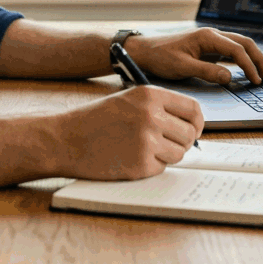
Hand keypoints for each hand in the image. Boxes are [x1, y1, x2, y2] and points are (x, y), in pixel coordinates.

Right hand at [50, 86, 203, 180]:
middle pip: (190, 134)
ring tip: (142, 149)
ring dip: (166, 155)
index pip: (193, 109)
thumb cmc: (95, 120)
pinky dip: (150, 167)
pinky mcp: (140, 164)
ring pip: (179, 153)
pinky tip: (129, 157)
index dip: (196, 122)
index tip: (193, 130)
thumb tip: (190, 123)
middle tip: (165, 144)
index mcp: (150, 95)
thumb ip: (158, 107)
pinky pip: (161, 168)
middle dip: (182, 142)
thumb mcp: (128, 100)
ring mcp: (147, 141)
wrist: (65, 139)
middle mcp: (152, 115)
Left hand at [125, 28, 262, 86]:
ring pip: (240, 46)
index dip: (249, 66)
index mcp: (207, 37)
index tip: (256, 81)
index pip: (237, 49)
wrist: (145, 52)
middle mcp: (212, 36)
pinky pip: (232, 52)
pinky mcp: (209, 49)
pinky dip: (243, 61)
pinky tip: (248, 72)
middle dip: (259, 60)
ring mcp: (211, 42)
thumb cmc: (160, 57)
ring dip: (254, 59)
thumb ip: (206, 72)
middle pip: (245, 43)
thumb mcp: (182, 67)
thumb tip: (230, 78)